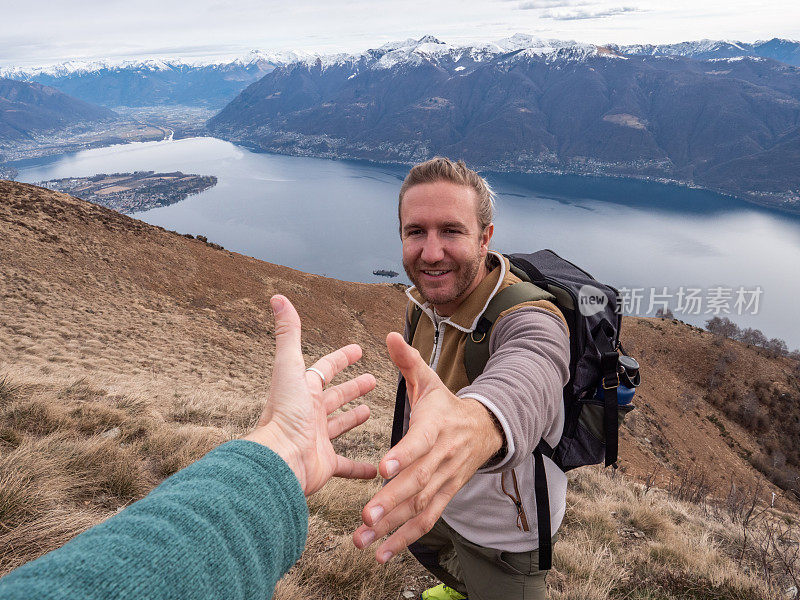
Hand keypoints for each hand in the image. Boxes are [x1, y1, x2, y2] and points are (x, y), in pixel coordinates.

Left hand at [245, 295, 377, 495]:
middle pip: (334, 396)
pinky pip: (346, 464)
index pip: (324, 369)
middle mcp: (309, 413)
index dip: (341, 358)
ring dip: (352, 419)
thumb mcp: (290, 367)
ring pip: (338, 426)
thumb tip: (278, 298)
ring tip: (369, 412)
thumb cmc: (285, 414)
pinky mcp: (325, 464)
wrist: (280, 460)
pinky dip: (360, 466)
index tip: (358, 350)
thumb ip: (288, 333)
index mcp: (303, 390)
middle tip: (372, 380)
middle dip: (352, 387)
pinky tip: (375, 466)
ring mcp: (317, 439)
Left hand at [352, 332, 502, 562]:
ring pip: (420, 507)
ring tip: (365, 540)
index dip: (402, 455)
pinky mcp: (444, 496)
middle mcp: (441, 457)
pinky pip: (426, 520)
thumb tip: (390, 335)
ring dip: (393, 527)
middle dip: (392, 500)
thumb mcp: (429, 379)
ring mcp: (444, 480)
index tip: (381, 468)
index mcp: (435, 426)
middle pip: (418, 481)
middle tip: (366, 515)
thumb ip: (408, 360)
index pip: (419, 442)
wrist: (485, 429)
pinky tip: (381, 554)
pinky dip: (405, 538)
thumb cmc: (446, 404)